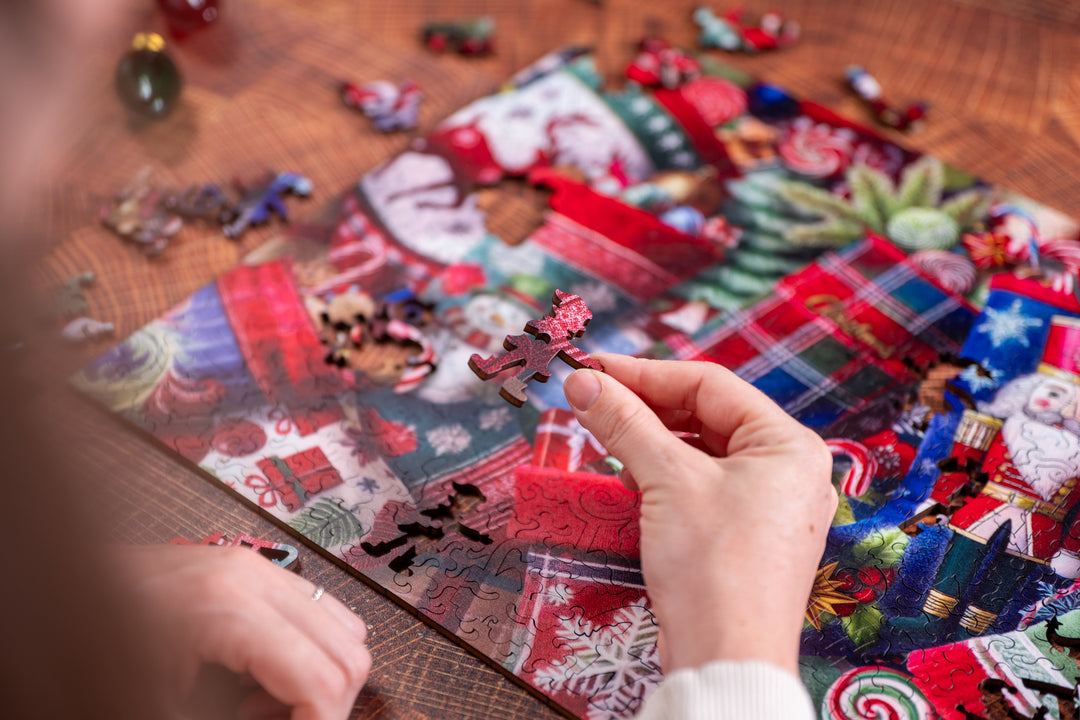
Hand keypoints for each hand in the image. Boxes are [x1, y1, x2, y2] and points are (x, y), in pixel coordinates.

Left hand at [114, 544, 370, 719]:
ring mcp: (255, 565)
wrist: (59, 599)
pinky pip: (316, 608)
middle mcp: (255, 576)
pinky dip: (306, 649)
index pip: (325, 677)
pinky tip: (256, 675)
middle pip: (348, 650)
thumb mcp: (167, 708)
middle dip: (326, 702)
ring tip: (260, 705)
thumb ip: (236, 717)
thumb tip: (287, 719)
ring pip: (344, 627)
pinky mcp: (250, 565)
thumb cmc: (98, 651)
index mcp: (231, 610)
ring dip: (318, 674)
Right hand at [563, 354, 835, 674]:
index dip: (645, 373)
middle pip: (706, 418)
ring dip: (651, 446)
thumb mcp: (665, 480)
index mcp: (787, 444)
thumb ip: (624, 422)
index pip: (709, 386)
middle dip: (646, 411)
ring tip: (609, 446)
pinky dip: (665, 480)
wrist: (727, 659)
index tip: (593, 370)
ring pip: (701, 454)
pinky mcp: (747, 538)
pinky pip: (702, 489)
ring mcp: (769, 507)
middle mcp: (787, 471)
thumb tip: (584, 383)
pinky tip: (632, 485)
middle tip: (591, 403)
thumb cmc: (715, 566)